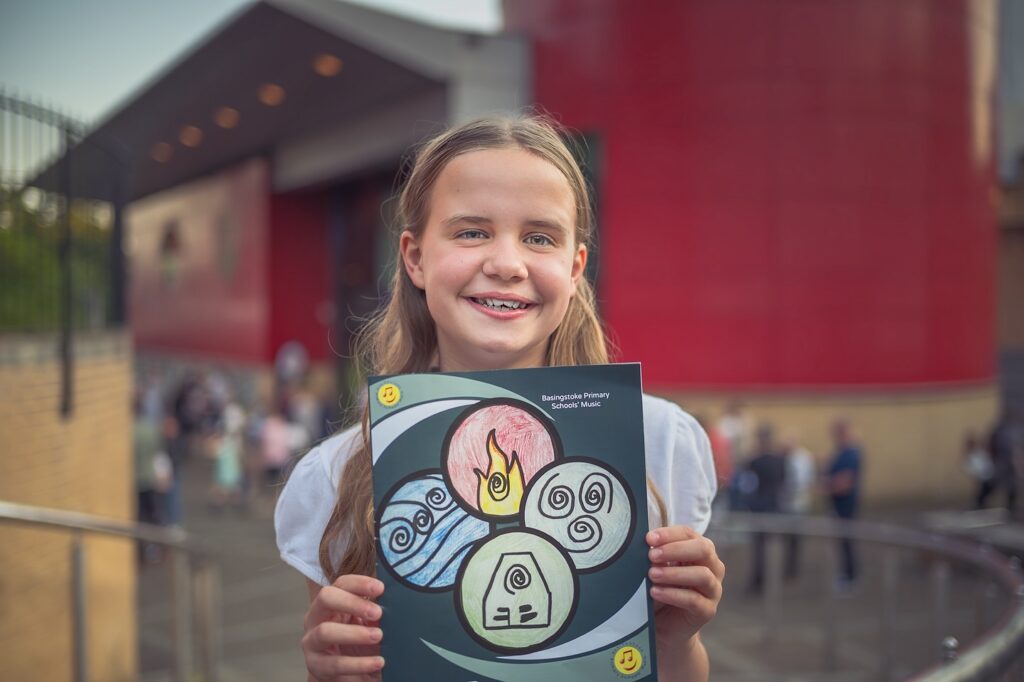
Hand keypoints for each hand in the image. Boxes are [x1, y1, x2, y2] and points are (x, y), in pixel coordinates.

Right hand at [302, 575, 385, 680]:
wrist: (345, 675)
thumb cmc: (356, 644)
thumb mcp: (366, 625)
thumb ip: (374, 614)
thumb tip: (392, 605)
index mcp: (331, 603)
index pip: (341, 584)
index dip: (360, 583)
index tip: (380, 588)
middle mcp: (316, 618)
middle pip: (326, 598)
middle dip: (352, 602)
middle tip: (377, 612)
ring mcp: (312, 641)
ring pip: (325, 631)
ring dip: (354, 633)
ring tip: (378, 636)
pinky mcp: (315, 665)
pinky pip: (335, 664)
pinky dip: (359, 664)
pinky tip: (378, 662)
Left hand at [647, 526, 724, 643]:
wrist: (664, 626)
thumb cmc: (660, 589)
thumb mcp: (656, 569)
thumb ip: (655, 557)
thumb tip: (648, 546)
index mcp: (699, 551)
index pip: (689, 534)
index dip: (670, 534)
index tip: (648, 538)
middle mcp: (712, 567)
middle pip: (703, 549)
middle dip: (676, 549)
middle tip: (652, 555)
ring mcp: (713, 590)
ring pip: (702, 575)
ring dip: (674, 573)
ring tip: (651, 575)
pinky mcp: (708, 610)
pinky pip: (694, 600)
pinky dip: (673, 594)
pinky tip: (656, 592)